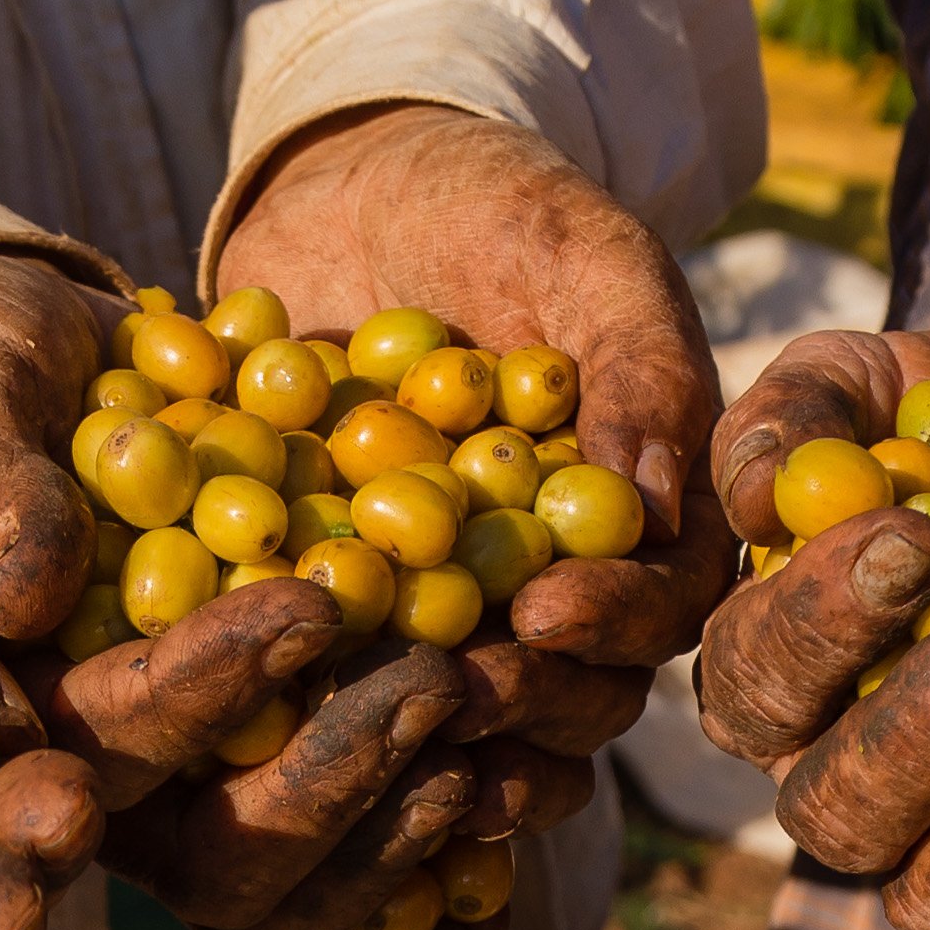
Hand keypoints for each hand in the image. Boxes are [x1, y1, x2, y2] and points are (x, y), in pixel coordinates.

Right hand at [0, 235, 573, 929]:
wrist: (34, 366)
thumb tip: (27, 598)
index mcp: (22, 714)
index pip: (114, 738)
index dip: (209, 688)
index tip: (311, 604)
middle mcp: (115, 788)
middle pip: (220, 867)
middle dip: (333, 786)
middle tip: (440, 679)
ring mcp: (202, 799)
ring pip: (299, 894)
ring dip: (404, 839)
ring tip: (493, 744)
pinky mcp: (283, 779)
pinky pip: (368, 887)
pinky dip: (444, 881)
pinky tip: (522, 829)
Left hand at [159, 105, 720, 929]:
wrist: (340, 189)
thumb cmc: (491, 206)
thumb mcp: (582, 253)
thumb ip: (640, 365)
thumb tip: (661, 507)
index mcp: (643, 519)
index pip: (662, 603)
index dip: (613, 624)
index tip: (542, 613)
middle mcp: (562, 589)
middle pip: (576, 696)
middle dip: (520, 704)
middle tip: (448, 691)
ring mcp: (459, 618)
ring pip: (472, 725)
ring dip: (428, 740)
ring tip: (364, 723)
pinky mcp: (353, 622)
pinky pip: (346, 701)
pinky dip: (316, 728)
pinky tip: (268, 739)